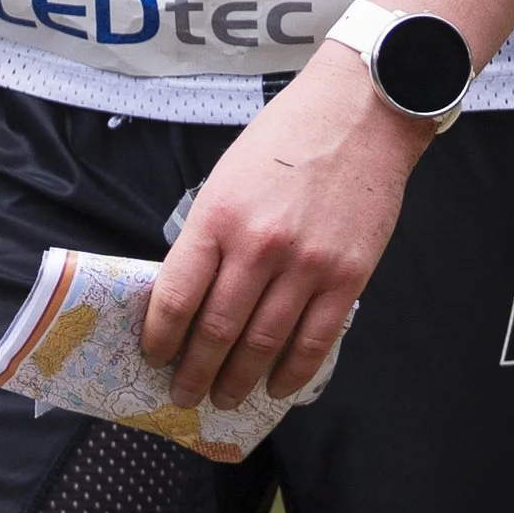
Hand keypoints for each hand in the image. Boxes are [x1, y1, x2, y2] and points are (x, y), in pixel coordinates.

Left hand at [141, 48, 431, 409]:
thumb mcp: (228, 177)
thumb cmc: (287, 139)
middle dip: (195, 372)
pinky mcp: (347, 278)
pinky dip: (291, 374)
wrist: (359, 114)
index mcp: (218, 215)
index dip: (160, 337)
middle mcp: (258, 246)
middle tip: (184, 395)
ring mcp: (306, 266)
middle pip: (216, 331)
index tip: (153, 356)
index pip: (176, 296)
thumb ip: (210, 234)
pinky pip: (314, 343)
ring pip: (262, 346)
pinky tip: (276, 387)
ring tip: (224, 398)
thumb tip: (191, 295)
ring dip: (238, 381)